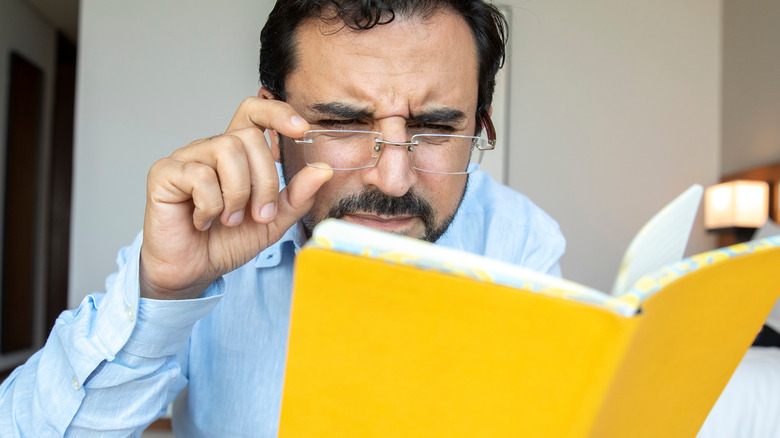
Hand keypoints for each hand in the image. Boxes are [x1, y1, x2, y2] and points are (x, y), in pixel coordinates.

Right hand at [139, 97, 332, 299]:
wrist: (194, 271)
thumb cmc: (227, 241)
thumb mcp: (273, 220)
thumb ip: (298, 196)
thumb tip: (323, 170)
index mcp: (237, 154)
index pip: (254, 112)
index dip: (277, 112)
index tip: (301, 129)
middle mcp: (210, 149)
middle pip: (248, 138)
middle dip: (264, 181)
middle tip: (259, 214)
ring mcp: (186, 158)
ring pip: (226, 150)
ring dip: (237, 194)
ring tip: (230, 220)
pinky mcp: (164, 173)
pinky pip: (199, 175)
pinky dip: (210, 205)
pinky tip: (204, 221)